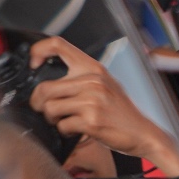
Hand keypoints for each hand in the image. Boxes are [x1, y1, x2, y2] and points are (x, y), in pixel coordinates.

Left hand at [26, 37, 178, 175]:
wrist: (143, 133)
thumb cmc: (121, 112)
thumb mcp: (105, 84)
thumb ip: (81, 77)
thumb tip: (45, 76)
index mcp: (94, 68)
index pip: (57, 45)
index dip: (38, 51)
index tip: (35, 65)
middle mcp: (92, 81)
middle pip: (43, 87)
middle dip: (38, 103)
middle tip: (45, 109)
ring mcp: (92, 101)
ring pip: (49, 108)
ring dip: (53, 119)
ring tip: (65, 120)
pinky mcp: (91, 120)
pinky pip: (62, 125)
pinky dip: (65, 131)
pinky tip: (76, 130)